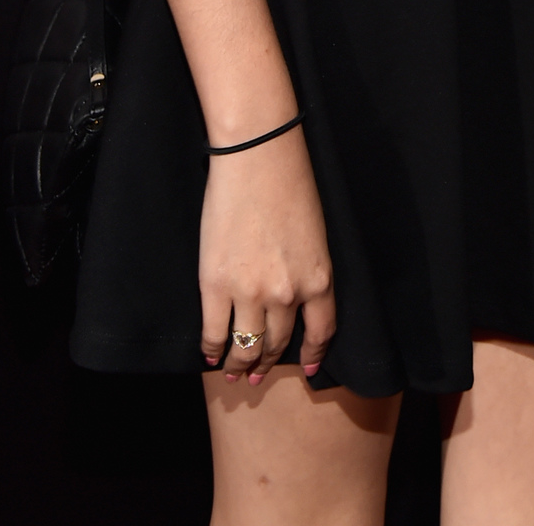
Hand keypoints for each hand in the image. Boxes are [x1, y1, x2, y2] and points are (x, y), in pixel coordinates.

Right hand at [199, 126, 335, 383]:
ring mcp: (250, 293)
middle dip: (270, 361)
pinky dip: (212, 349)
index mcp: (319, 278)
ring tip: (236, 371)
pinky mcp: (216, 285)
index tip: (310, 369)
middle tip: (260, 373)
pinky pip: (215, 332)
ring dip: (241, 362)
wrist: (257, 159)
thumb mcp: (315, 235)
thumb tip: (295, 298)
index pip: (322, 331)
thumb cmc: (291, 185)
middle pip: (280, 342)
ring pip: (247, 344)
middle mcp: (287, 294)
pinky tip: (211, 355)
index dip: (315, 354)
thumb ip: (308, 270)